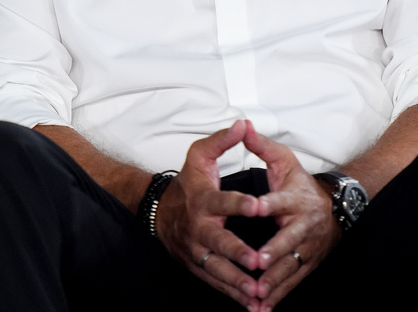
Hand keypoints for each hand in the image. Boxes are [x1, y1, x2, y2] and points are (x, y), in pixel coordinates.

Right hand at [155, 120, 263, 308]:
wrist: (159, 212)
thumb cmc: (187, 182)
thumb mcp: (200, 155)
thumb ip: (223, 140)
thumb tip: (242, 124)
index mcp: (203, 199)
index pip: (222, 200)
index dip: (239, 203)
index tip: (258, 206)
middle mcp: (199, 227)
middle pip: (219, 242)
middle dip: (238, 253)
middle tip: (257, 260)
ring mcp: (197, 250)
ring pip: (217, 269)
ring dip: (237, 282)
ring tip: (257, 292)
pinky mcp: (197, 266)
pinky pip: (215, 283)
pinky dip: (232, 295)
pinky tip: (251, 304)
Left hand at [243, 120, 341, 310]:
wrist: (334, 207)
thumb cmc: (301, 183)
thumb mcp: (284, 160)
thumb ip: (261, 146)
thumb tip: (243, 125)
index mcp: (295, 198)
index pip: (281, 200)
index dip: (269, 203)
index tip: (255, 208)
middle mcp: (303, 224)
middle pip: (288, 239)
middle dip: (273, 251)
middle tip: (256, 261)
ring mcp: (307, 247)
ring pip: (290, 266)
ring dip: (274, 280)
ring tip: (257, 293)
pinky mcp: (307, 264)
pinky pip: (293, 282)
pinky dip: (280, 295)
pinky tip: (264, 307)